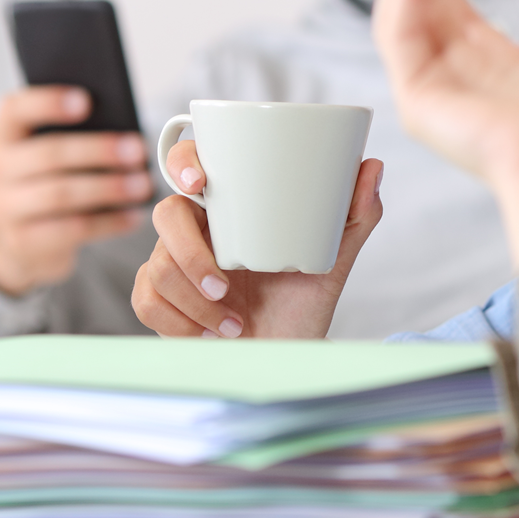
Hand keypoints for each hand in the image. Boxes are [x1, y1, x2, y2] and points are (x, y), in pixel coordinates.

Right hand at [0, 87, 153, 296]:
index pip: (14, 109)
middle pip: (48, 154)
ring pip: (60, 194)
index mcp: (4, 135)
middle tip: (137, 149)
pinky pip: (71, 229)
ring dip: (108, 188)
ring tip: (142, 184)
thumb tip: (124, 130)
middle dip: (97, 151)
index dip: (47, 103)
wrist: (17, 238)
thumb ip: (75, 134)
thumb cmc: (47, 179)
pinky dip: (108, 222)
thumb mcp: (48, 152)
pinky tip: (134, 215)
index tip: (86, 100)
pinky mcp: (25, 240)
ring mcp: (6, 207)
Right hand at [130, 140, 384, 337]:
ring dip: (194, 300)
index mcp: (230, 207)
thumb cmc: (303, 303)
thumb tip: (372, 166)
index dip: (183, 161)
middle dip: (188, 252)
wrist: (286, 357)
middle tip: (224, 282)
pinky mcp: (159, 300)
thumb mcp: (333, 259)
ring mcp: (173, 264)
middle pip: (165, 214)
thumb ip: (354, 215)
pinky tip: (210, 334)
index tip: (198, 182)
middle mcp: (197, 230)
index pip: (192, 164)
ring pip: (157, 265)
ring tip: (231, 322)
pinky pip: (146, 302)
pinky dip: (180, 322)